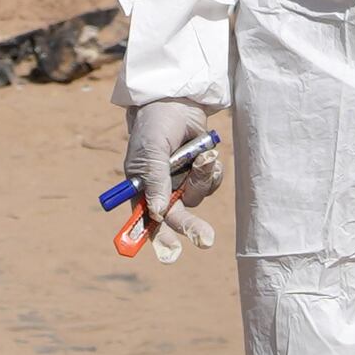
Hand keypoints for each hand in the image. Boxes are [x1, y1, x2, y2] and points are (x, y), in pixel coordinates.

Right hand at [123, 99, 223, 252]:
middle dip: (191, 227)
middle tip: (206, 240)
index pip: (147, 221)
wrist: (176, 101)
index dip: (157, 238)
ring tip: (202, 157)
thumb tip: (157, 214)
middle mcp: (161, 190)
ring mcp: (181, 181)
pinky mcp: (199, 172)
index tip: (171, 252)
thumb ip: (155, 182)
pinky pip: (212, 183)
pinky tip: (208, 154)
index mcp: (142, 189)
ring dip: (201, 179)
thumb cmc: (154, 126)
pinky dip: (212, 171)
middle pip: (176, 217)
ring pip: (197, 196)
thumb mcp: (151, 152)